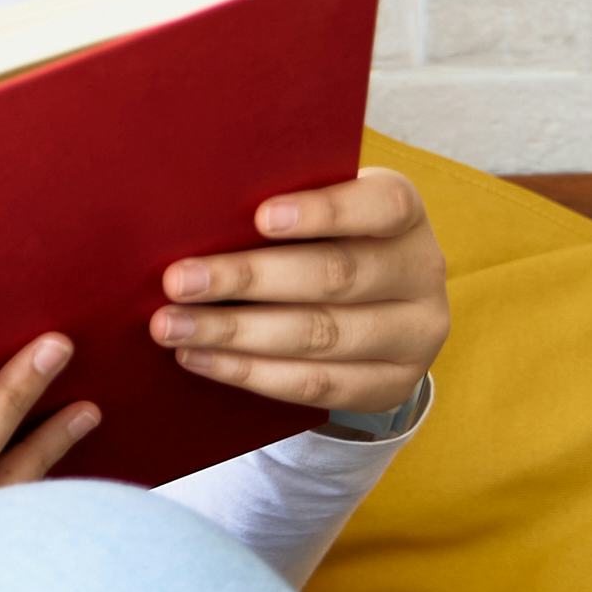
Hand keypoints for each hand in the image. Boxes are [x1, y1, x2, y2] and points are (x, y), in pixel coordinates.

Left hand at [149, 164, 448, 416]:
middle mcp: (421, 271)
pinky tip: (198, 358)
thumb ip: (276, 207)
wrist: (372, 308)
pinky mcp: (393, 385)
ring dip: (234, 333)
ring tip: (170, 326)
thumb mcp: (316, 213)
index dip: (324, 211)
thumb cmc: (319, 240)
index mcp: (405, 213)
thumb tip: (191, 210)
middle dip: (247, 279)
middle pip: (335, 276)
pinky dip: (250, 372)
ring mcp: (415, 335)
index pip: (381, 206)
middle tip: (177, 281)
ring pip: (320, 336)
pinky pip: (316, 385)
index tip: (260, 216)